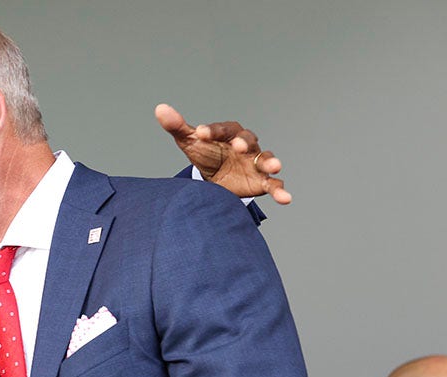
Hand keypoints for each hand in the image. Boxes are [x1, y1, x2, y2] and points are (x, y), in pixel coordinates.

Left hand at [156, 103, 291, 204]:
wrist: (212, 180)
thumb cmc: (205, 154)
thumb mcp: (190, 142)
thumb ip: (177, 126)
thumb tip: (160, 108)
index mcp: (229, 133)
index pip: (222, 129)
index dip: (213, 130)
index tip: (200, 133)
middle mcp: (246, 145)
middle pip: (249, 140)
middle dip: (244, 142)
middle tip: (238, 146)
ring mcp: (255, 162)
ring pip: (265, 160)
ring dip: (271, 162)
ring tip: (274, 166)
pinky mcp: (260, 181)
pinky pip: (273, 184)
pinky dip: (280, 190)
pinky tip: (286, 198)